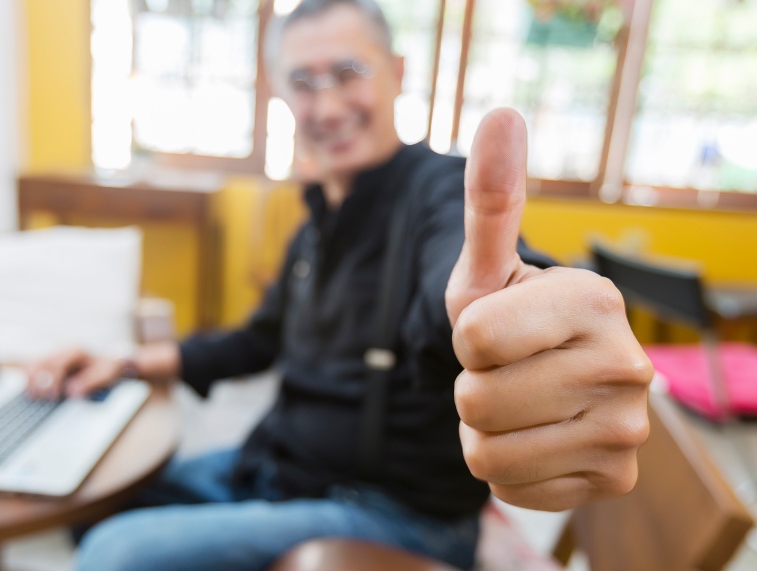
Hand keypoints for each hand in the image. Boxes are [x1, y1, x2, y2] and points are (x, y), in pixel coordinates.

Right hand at [25, 347, 124, 399]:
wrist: (106, 362)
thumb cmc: (105, 369)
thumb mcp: (105, 375)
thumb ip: (90, 382)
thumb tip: (72, 392)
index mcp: (75, 351)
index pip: (57, 364)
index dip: (53, 381)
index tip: (54, 396)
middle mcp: (61, 350)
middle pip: (40, 363)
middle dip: (39, 383)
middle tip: (44, 399)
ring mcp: (52, 355)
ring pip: (32, 365)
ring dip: (31, 382)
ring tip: (35, 397)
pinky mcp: (46, 363)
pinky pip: (30, 370)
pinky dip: (29, 381)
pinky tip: (33, 393)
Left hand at [445, 108, 652, 510]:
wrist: (546, 379)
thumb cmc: (509, 318)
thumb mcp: (488, 266)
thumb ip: (491, 198)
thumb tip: (501, 113)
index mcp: (594, 300)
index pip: (475, 340)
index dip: (466, 340)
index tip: (493, 332)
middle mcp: (627, 366)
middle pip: (477, 402)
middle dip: (472, 388)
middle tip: (507, 372)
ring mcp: (628, 431)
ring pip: (487, 453)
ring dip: (483, 431)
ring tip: (517, 406)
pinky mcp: (613, 481)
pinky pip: (510, 488)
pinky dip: (506, 469)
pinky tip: (535, 440)